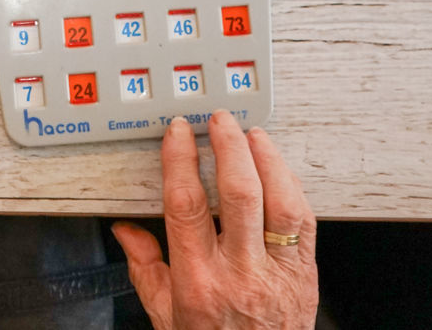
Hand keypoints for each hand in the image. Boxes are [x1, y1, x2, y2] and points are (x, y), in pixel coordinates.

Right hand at [112, 110, 317, 329]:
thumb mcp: (165, 315)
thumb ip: (145, 267)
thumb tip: (126, 232)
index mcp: (198, 280)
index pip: (186, 205)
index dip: (181, 160)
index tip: (178, 133)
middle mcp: (240, 273)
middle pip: (238, 194)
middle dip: (228, 147)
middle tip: (218, 121)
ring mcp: (277, 272)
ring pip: (279, 202)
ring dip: (266, 159)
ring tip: (251, 134)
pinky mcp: (305, 273)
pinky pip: (304, 220)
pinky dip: (290, 185)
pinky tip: (277, 167)